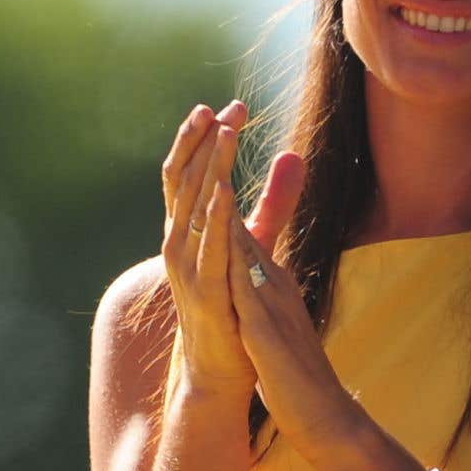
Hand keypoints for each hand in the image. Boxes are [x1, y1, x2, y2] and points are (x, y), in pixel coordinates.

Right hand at [157, 102, 262, 405]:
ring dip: (209, 165)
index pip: (188, 170)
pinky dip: (213, 216)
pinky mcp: (202, 288)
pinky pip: (206, 245)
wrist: (219, 365)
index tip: (228, 106)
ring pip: (193, 202)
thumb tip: (293, 156)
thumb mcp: (254, 241)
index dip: (204, 137)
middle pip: (185, 177)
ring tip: (224, 133)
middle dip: (203, 140)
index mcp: (186, 226)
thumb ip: (273, 202)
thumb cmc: (234, 303)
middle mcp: (177, 237)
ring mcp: (185, 262)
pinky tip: (223, 189)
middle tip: (223, 108)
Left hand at [220, 149, 411, 470]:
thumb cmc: (292, 362)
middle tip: (221, 116)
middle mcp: (268, 280)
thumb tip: (251, 238)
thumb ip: (268, 273)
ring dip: (229, 198)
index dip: (224, 176)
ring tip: (219, 157)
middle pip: (242, 214)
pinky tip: (225, 230)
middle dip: (228, 168)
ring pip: (244, 242)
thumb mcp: (277, 307)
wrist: (322, 413)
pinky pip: (247, 286)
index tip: (214, 131)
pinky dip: (236, 254)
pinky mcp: (264, 328)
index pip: (239, 216)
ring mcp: (267, 301)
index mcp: (265, 275)